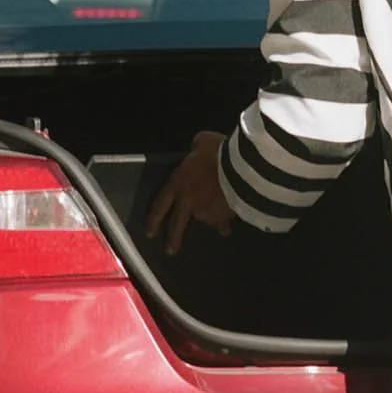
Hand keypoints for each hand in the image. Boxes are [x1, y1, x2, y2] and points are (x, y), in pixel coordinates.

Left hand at [147, 131, 235, 256]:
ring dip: (214, 222)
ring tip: (222, 229)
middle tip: (170, 251)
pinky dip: (229, 219)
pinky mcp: (224, 217)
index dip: (154, 219)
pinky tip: (236, 219)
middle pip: (178, 224)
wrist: (240, 170)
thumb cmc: (218, 153)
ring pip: (207, 220)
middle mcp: (189, 202)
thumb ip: (197, 146)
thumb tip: (197, 146)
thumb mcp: (203, 140)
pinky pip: (225, 219)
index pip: (161, 204)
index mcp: (178, 183)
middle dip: (173, 239)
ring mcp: (207, 212)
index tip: (150, 233)